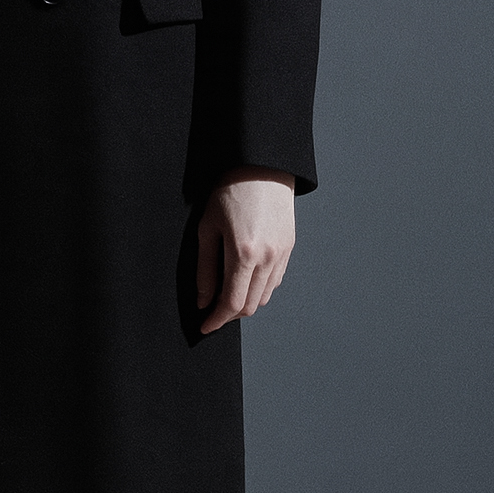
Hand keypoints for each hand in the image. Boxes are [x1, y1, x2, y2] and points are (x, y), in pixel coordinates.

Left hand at [196, 166, 294, 334]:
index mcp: (243, 253)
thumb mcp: (207, 227)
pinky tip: (245, 279)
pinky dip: (259, 288)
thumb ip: (205, 268)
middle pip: (250, 305)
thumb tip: (203, 300)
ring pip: (264, 296)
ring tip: (226, 295)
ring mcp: (281, 254)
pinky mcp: (290, 248)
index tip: (204, 326)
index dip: (217, 319)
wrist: (261, 166)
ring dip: (246, 303)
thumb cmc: (229, 191)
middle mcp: (267, 258)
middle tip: (212, 312)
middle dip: (229, 314)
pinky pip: (275, 281)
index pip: (231, 303)